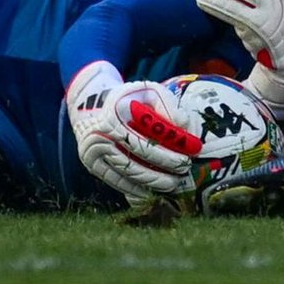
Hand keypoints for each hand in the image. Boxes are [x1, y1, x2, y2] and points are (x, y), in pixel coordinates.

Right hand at [66, 62, 198, 201]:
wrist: (91, 105)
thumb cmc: (128, 99)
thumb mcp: (147, 92)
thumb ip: (167, 104)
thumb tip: (184, 124)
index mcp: (114, 116)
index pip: (146, 140)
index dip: (171, 149)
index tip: (192, 153)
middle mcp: (100, 136)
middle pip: (138, 160)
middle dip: (165, 168)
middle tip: (184, 171)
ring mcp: (93, 153)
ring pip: (129, 174)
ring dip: (153, 182)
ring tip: (173, 183)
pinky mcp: (92, 165)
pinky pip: (117, 182)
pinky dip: (136, 189)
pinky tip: (153, 191)